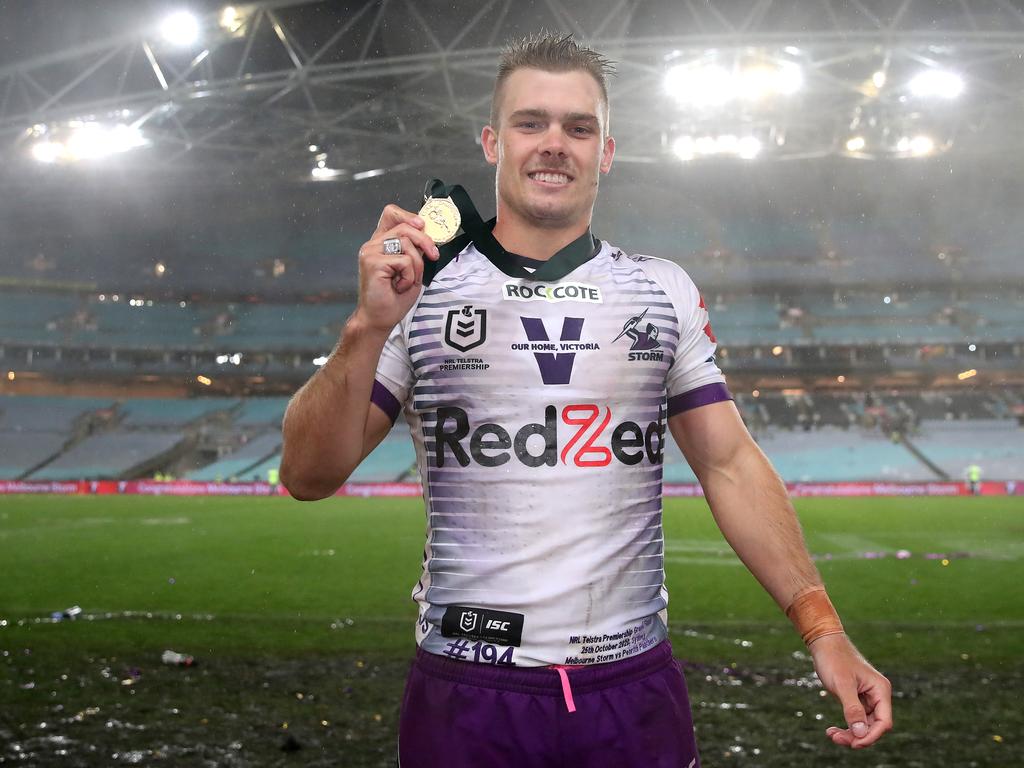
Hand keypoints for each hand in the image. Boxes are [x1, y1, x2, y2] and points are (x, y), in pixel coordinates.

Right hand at [354, 204, 439, 333]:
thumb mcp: (411, 269)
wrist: (380, 319)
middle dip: (425, 241)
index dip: (408, 215)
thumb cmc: (394, 298)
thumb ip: (415, 250)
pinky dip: (409, 276)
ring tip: (406, 280)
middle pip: (405, 226)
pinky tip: (399, 286)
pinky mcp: (372, 262)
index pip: (391, 214)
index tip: (422, 226)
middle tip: (433, 256)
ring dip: (416, 265)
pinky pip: (404, 260)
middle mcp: (373, 244)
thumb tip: (426, 234)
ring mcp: (371, 251)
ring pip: (407, 243)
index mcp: (381, 243)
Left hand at [809, 633, 892, 748]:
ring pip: (864, 725)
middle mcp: (878, 695)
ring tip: (831, 734)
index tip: (853, 743)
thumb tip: (861, 733)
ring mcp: (867, 697)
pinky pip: (856, 718)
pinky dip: (846, 725)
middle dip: (857, 736)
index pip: (884, 722)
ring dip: (850, 733)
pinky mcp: (856, 698)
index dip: (870, 736)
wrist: (823, 643)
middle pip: (874, 726)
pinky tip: (832, 729)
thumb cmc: (833, 659)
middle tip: (835, 738)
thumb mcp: (842, 685)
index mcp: (881, 690)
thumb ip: (852, 709)